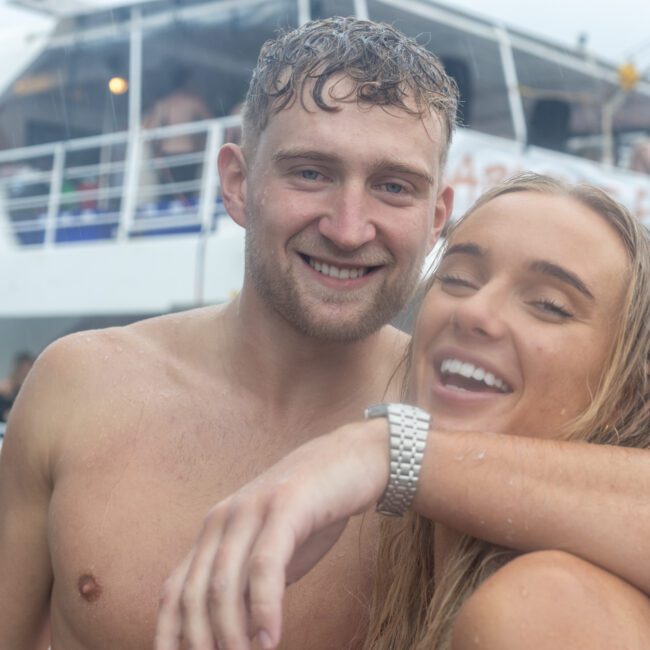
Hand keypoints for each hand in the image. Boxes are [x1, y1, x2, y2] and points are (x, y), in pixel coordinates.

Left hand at [154, 419, 387, 649]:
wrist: (354, 458)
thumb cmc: (313, 513)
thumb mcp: (274, 554)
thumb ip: (250, 588)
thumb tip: (238, 639)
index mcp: (214, 531)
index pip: (175, 591)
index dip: (169, 636)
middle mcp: (223, 518)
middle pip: (193, 594)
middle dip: (200, 644)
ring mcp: (252, 509)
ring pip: (223, 584)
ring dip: (230, 636)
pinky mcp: (285, 505)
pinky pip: (264, 565)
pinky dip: (264, 609)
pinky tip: (271, 639)